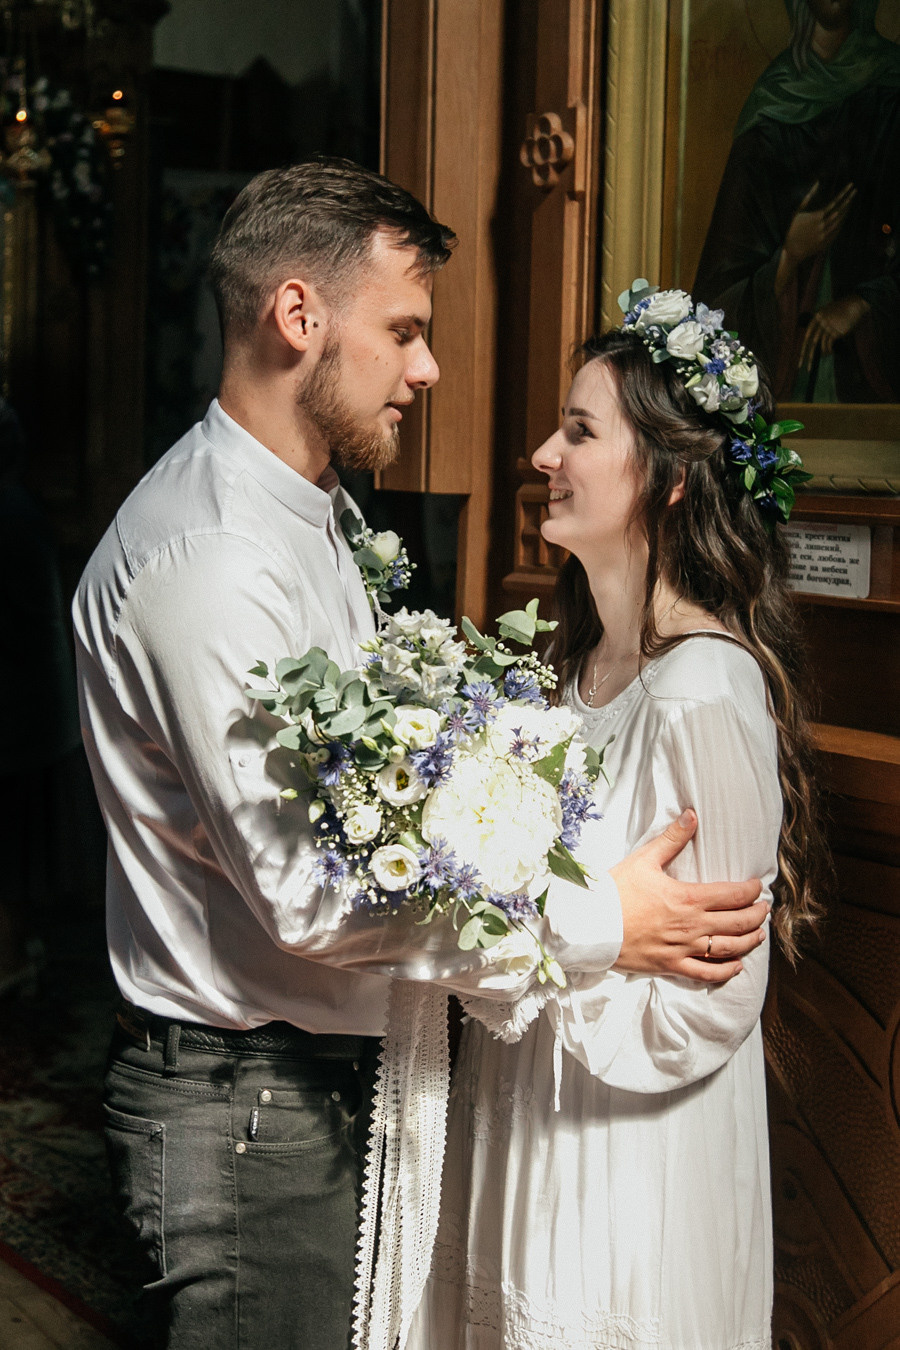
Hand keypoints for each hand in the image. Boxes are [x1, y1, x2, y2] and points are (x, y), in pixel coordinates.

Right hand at [610, 809, 767, 983]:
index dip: (751, 891)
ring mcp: (683, 948)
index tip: (757, 886)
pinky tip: (736, 966)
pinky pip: (706, 973)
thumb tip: (691, 815)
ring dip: (748, 941)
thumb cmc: (615, 890)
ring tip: (758, 934)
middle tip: (764, 909)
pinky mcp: (671, 966)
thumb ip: (672, 838)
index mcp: (688, 898)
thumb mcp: (644, 860)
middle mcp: (692, 925)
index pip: (733, 895)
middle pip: (738, 922)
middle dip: (756, 915)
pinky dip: (725, 971)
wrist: (591, 925)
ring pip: (728, 949)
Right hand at [783, 180, 855, 266]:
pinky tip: (844, 216)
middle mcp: (823, 225)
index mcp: (816, 217)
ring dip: (846, 210)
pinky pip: (837, 230)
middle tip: (855, 191)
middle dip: (848, 199)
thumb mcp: (797, 212)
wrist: (792, 251)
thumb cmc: (793, 230)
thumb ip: (807, 198)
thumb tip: (817, 183)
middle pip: (840, 210)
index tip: (850, 185)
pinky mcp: (826, 242)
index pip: (834, 202)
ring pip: (840, 220)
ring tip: (851, 201)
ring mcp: (826, 234)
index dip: (843, 193)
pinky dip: (842, 222)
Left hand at [799, 292, 869, 369]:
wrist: (855, 305)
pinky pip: (829, 344)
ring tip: (825, 355)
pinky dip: (828, 350)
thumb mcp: (828, 312)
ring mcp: (829, 326)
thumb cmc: (842, 310)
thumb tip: (816, 338)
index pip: (808, 333)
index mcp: (818, 316)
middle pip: (811, 342)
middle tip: (802, 366)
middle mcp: (821, 321)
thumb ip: (821, 322)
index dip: (803, 347)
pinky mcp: (837, 331)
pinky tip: (830, 352)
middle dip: (807, 356)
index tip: (800, 358)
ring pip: (821, 344)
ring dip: (823, 352)